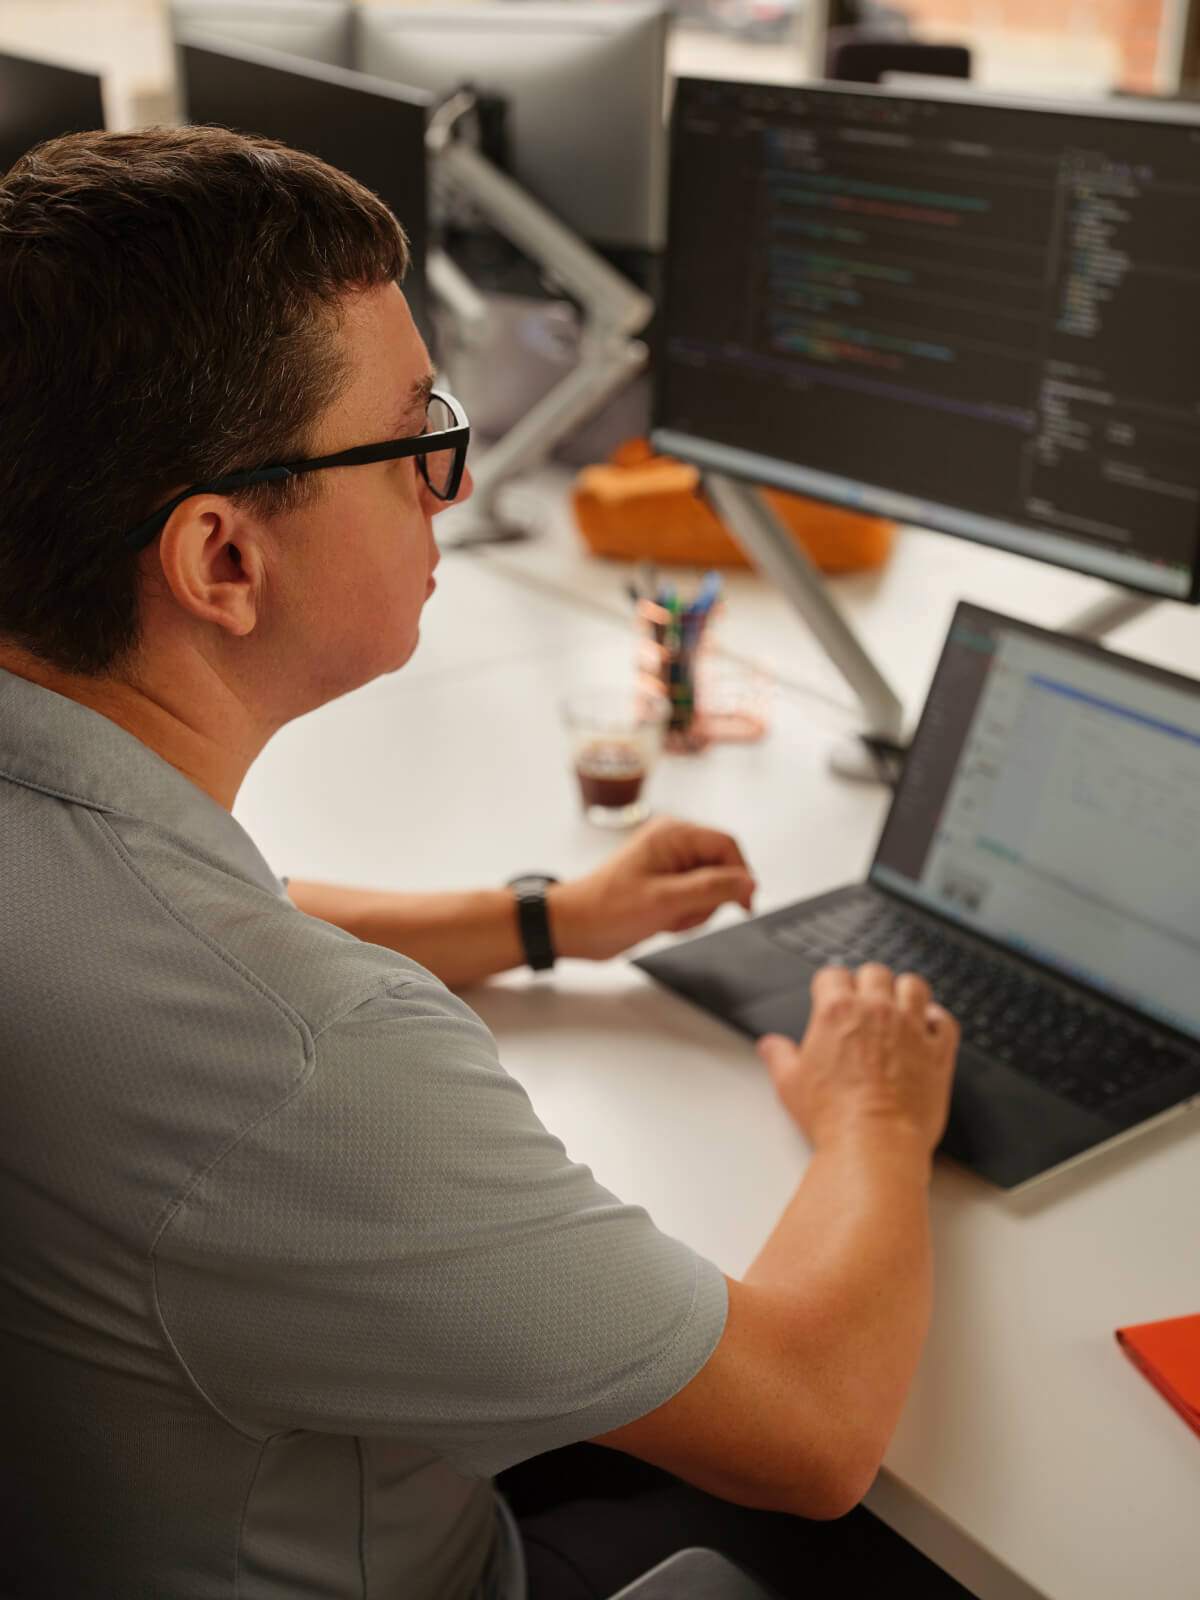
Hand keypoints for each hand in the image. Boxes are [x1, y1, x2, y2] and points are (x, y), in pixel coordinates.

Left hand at [548, 815, 755, 961]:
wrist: (576, 928)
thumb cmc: (607, 909)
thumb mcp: (666, 900)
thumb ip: (712, 889)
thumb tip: (748, 883)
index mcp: (673, 834)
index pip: (727, 845)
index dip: (740, 876)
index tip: (742, 905)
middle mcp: (673, 844)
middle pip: (722, 869)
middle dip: (709, 900)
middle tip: (682, 913)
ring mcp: (670, 865)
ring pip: (711, 889)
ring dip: (695, 912)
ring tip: (667, 919)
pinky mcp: (666, 885)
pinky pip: (695, 901)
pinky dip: (686, 917)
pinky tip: (663, 922)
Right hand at [757, 964, 959, 1155]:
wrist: (874, 1143)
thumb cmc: (832, 1116)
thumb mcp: (790, 1084)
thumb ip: (779, 1056)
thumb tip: (771, 1046)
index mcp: (837, 1011)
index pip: (833, 975)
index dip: (829, 985)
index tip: (830, 995)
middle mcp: (876, 1011)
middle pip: (875, 972)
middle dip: (867, 982)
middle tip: (864, 1001)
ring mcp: (910, 1028)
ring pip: (913, 986)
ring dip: (904, 992)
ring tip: (898, 1006)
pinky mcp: (938, 1051)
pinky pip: (944, 1020)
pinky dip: (936, 1020)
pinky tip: (927, 1028)